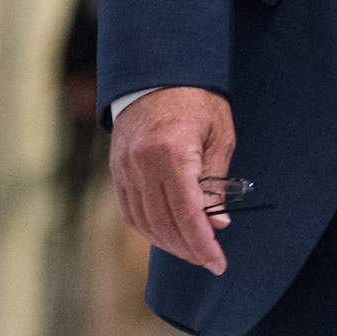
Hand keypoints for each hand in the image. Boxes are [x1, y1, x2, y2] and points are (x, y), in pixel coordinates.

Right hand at [110, 87, 236, 274]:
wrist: (158, 72)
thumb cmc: (198, 100)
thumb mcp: (220, 135)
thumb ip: (217, 182)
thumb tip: (218, 223)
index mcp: (172, 154)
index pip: (187, 214)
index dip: (203, 244)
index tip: (218, 263)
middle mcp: (143, 165)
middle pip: (164, 223)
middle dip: (188, 249)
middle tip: (209, 261)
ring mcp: (124, 169)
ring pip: (144, 222)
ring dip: (169, 243)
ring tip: (192, 252)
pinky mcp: (116, 169)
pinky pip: (130, 210)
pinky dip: (149, 228)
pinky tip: (167, 236)